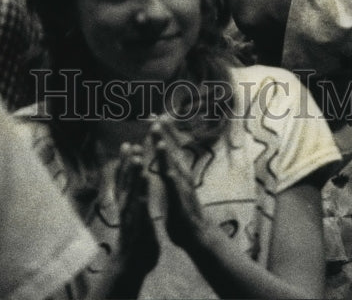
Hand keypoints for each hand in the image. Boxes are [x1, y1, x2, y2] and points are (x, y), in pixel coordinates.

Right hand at [115, 143, 159, 280]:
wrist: (130, 266)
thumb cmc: (134, 242)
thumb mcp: (133, 219)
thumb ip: (133, 204)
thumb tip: (133, 194)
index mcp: (127, 204)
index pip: (125, 180)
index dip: (125, 163)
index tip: (127, 146)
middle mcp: (126, 207)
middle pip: (125, 181)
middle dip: (127, 163)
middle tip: (130, 145)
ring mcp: (132, 215)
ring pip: (131, 190)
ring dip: (133, 172)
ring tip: (136, 156)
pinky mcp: (139, 223)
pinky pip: (140, 203)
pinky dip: (141, 189)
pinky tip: (144, 177)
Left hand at [150, 120, 207, 250]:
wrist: (198, 235)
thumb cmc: (184, 211)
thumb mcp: (175, 187)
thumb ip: (170, 172)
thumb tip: (165, 159)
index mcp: (177, 172)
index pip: (169, 148)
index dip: (162, 133)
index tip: (154, 116)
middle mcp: (182, 176)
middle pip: (171, 150)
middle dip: (163, 133)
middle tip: (154, 116)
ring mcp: (182, 188)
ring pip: (173, 164)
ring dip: (165, 148)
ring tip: (157, 133)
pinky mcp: (180, 202)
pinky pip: (174, 188)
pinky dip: (171, 176)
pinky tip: (166, 169)